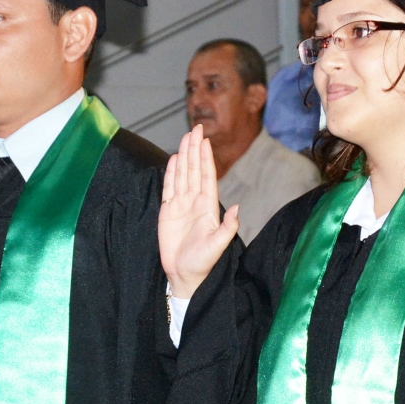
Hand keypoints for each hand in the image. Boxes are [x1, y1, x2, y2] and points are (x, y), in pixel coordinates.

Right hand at [159, 125, 238, 299]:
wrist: (184, 275)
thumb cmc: (203, 263)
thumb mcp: (218, 246)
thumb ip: (228, 227)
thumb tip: (237, 208)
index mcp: (208, 207)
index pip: (207, 176)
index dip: (206, 158)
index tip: (205, 140)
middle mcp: (194, 202)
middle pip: (194, 170)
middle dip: (194, 149)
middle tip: (195, 128)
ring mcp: (180, 206)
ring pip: (182, 175)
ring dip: (183, 157)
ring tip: (184, 138)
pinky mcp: (167, 212)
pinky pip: (168, 188)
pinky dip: (170, 173)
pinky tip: (172, 160)